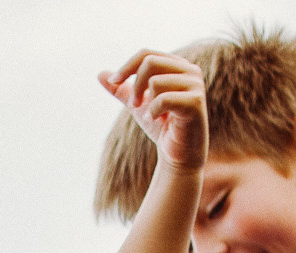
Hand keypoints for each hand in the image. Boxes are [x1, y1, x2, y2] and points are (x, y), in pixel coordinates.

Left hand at [100, 50, 206, 172]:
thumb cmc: (161, 127)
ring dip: (147, 103)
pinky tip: (157, 120)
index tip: (113, 82)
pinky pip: (164, 99)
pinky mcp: (196, 102)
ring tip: (152, 116)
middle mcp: (190, 70)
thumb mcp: (138, 105)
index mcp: (177, 65)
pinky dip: (154, 111)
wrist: (178, 155)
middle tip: (133, 105)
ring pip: (155, 81)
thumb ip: (122, 90)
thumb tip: (100, 74)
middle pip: (150, 62)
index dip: (127, 66)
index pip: (147, 54)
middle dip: (135, 85)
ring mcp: (195, 85)